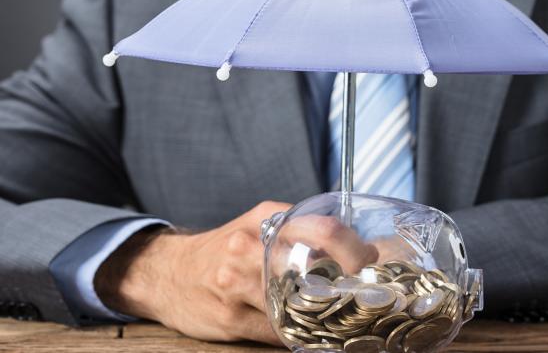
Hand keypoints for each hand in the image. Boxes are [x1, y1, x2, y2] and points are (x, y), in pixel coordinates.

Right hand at [95, 201, 378, 343]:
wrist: (168, 271)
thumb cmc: (224, 247)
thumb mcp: (260, 224)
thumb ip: (301, 230)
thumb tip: (355, 246)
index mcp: (268, 220)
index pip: (327, 230)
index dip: (358, 251)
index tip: (372, 262)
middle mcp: (252, 248)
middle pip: (317, 269)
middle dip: (348, 286)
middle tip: (365, 293)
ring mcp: (239, 285)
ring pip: (300, 307)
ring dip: (327, 315)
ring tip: (341, 315)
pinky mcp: (231, 319)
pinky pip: (279, 332)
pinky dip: (299, 335)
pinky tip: (310, 331)